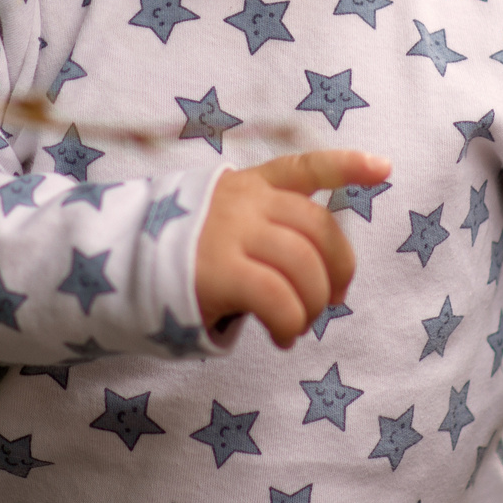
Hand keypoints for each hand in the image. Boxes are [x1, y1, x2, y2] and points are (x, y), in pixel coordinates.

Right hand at [197, 150, 386, 348]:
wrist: (118, 270)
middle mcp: (244, 201)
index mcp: (249, 184)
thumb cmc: (179, 256)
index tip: (384, 168)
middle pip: (319, 227)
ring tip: (298, 326)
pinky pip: (278, 298)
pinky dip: (291, 323)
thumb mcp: (221, 224)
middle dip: (339, 268)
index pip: (304, 166)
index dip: (347, 166)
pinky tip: (283, 336)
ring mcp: (230, 232)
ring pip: (303, 264)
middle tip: (331, 301)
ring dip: (313, 303)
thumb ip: (265, 231)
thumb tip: (318, 279)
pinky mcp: (218, 270)